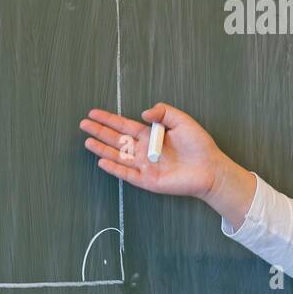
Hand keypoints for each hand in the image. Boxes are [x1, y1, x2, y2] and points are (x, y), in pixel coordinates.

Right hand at [79, 102, 224, 199]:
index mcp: (150, 135)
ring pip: (118, 156)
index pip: (124, 126)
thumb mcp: (182, 121)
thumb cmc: (198, 144)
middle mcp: (143, 150)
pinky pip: (127, 174)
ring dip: (102, 149)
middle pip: (116, 140)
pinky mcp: (148, 180)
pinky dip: (115, 168)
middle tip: (83, 124)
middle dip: (100, 131)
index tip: (93, 113)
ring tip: (87, 141)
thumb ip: (163, 113)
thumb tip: (142, 112)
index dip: (109, 119)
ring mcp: (144, 166)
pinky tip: (102, 161)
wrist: (210, 167)